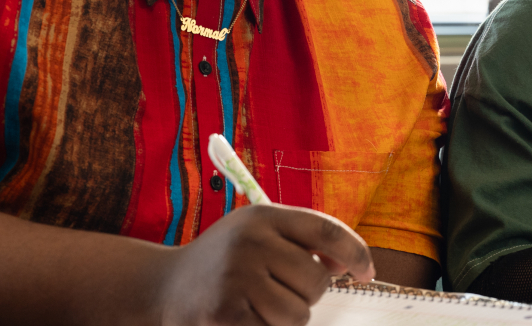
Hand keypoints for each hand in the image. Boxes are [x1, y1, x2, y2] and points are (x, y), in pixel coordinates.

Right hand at [157, 204, 373, 325]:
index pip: (325, 231)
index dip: (355, 253)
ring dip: (287, 318)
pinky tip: (244, 318)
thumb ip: (303, 242)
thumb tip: (350, 265)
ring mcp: (237, 278)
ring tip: (258, 304)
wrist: (163, 286)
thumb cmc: (225, 262)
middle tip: (277, 289)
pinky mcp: (227, 313)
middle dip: (307, 294)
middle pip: (316, 281)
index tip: (367, 272)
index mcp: (263, 216)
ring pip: (299, 314)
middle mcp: (250, 242)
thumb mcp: (259, 235)